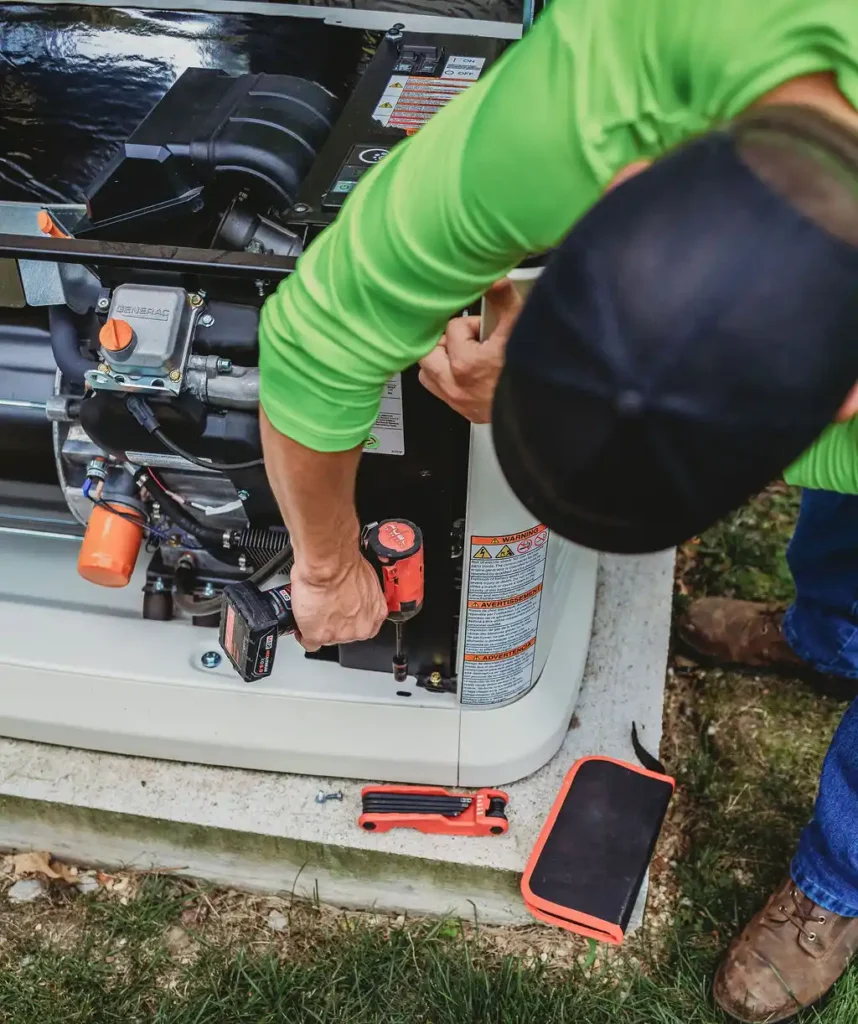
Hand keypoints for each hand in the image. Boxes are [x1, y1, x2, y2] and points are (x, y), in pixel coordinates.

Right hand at [290, 554, 387, 651]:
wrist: (328, 564)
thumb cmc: (345, 564)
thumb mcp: (362, 578)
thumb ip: (359, 594)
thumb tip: (350, 591)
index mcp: (376, 612)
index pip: (363, 624)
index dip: (349, 618)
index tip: (341, 613)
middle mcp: (360, 627)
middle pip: (345, 633)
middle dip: (335, 622)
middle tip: (325, 607)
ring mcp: (340, 635)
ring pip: (328, 638)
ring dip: (320, 626)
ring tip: (313, 608)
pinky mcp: (319, 636)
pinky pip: (309, 642)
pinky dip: (304, 634)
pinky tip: (302, 624)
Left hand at [418, 278, 522, 422]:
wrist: (541, 408)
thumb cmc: (531, 375)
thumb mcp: (520, 331)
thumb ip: (505, 302)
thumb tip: (496, 281)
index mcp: (465, 364)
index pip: (453, 328)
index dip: (471, 323)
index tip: (486, 328)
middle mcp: (455, 386)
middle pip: (428, 352)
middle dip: (445, 340)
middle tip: (465, 338)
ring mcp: (457, 401)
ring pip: (428, 374)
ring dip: (440, 361)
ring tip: (462, 354)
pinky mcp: (464, 412)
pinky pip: (439, 392)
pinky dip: (446, 379)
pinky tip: (466, 372)